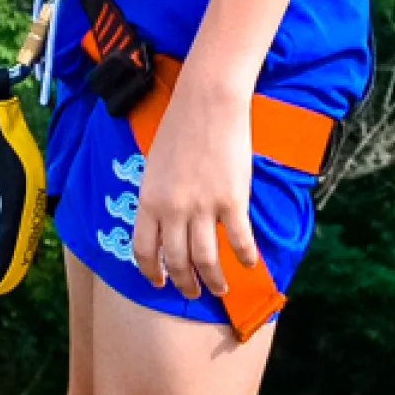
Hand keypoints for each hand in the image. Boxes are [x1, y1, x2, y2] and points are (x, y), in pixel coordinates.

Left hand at [133, 79, 258, 299]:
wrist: (206, 103)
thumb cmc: (179, 128)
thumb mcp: (154, 166)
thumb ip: (157, 197)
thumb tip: (164, 223)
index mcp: (149, 200)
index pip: (144, 250)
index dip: (151, 272)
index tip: (160, 282)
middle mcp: (172, 210)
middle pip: (177, 261)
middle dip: (185, 283)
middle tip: (192, 292)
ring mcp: (203, 207)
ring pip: (206, 260)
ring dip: (214, 281)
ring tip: (220, 289)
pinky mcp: (232, 201)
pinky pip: (239, 240)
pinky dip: (245, 257)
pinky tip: (249, 264)